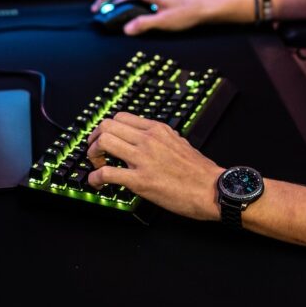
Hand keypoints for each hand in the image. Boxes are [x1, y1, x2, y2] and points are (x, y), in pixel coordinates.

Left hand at [86, 112, 223, 220]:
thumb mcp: (180, 142)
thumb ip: (161, 138)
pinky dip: (95, 178)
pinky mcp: (140, 180)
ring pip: (103, 142)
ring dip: (92, 154)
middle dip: (94, 138)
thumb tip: (148, 138)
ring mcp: (143, 159)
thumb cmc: (200, 171)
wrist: (213, 189)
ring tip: (96, 165)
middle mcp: (148, 140)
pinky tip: (97, 182)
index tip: (105, 139)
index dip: (107, 128)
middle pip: (107, 125)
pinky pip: (106, 173)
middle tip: (95, 151)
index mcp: (158, 129)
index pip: (121, 117)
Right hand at [91, 0, 213, 35]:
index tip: (99, 5)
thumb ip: (144, 24)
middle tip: (100, 11)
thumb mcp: (165, 21)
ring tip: (111, 14)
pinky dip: (128, 5)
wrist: (206, 8)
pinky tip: (129, 16)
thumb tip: (126, 29)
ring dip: (118, 2)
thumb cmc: (189, 12)